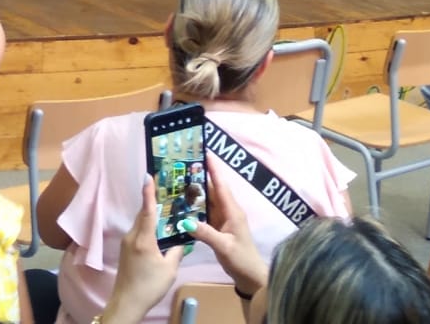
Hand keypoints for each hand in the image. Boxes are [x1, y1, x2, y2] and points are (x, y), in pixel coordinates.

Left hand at [102, 180, 186, 323]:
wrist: (127, 302)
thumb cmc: (149, 286)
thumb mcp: (170, 269)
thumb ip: (177, 251)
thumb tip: (183, 239)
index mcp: (144, 239)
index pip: (147, 210)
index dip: (148, 193)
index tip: (148, 176)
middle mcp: (132, 236)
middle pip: (143, 214)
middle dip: (152, 202)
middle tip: (164, 190)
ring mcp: (127, 242)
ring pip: (140, 223)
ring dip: (150, 215)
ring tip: (164, 209)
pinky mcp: (126, 250)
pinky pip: (137, 231)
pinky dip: (147, 226)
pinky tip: (156, 230)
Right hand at [190, 160, 266, 298]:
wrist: (250, 277)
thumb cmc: (241, 259)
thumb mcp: (224, 247)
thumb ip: (206, 233)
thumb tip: (186, 221)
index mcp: (232, 211)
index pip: (221, 185)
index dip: (213, 169)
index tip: (204, 152)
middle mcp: (228, 211)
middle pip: (213, 190)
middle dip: (200, 176)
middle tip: (183, 165)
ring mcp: (223, 219)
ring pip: (208, 200)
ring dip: (196, 191)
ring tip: (178, 180)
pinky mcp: (219, 227)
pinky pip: (206, 212)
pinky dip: (196, 206)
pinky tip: (184, 204)